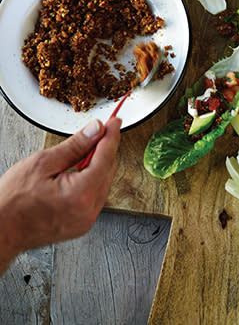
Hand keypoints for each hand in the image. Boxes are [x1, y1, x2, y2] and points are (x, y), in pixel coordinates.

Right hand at [0, 116, 120, 273]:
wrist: (0, 230)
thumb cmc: (13, 201)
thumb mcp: (43, 163)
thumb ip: (75, 145)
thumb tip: (95, 129)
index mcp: (81, 194)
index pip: (106, 157)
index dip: (111, 135)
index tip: (115, 121)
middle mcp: (88, 211)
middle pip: (108, 170)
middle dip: (105, 148)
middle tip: (99, 131)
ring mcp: (85, 221)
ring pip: (104, 182)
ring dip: (99, 164)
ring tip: (84, 150)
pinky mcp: (81, 224)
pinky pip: (95, 196)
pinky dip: (92, 180)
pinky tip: (80, 170)